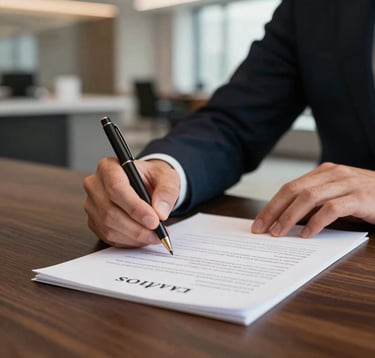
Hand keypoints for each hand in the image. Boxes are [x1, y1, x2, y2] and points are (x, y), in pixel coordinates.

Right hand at [83, 157, 179, 246]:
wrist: (145, 184)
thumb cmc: (152, 177)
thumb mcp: (167, 176)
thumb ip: (167, 190)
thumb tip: (160, 212)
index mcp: (109, 167)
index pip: (116, 188)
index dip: (135, 207)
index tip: (154, 220)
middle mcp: (95, 185)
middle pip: (110, 211)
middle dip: (137, 227)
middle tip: (158, 233)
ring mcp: (92, 205)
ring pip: (109, 227)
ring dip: (134, 236)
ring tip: (155, 236)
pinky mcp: (94, 221)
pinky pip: (108, 237)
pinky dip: (129, 241)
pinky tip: (143, 238)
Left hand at [252, 162, 374, 236]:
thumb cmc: (365, 197)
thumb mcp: (337, 194)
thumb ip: (315, 202)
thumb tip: (285, 220)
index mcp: (323, 172)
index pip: (290, 187)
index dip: (271, 205)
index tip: (259, 222)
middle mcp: (332, 174)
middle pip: (294, 190)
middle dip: (274, 210)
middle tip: (261, 229)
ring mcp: (346, 183)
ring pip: (309, 198)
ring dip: (290, 217)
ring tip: (279, 233)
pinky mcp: (360, 197)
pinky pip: (332, 209)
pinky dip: (316, 222)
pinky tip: (307, 234)